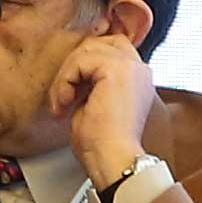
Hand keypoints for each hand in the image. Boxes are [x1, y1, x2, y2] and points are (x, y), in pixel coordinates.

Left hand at [52, 31, 155, 191]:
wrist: (112, 160)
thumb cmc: (103, 145)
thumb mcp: (95, 104)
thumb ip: (92, 82)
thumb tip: (75, 71)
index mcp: (137, 79)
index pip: (110, 48)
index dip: (84, 62)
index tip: (70, 90)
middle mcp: (139, 69)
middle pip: (98, 42)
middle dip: (75, 65)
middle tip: (65, 95)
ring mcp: (131, 66)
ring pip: (86, 49)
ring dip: (66, 76)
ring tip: (63, 103)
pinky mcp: (117, 68)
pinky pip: (80, 59)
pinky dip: (65, 81)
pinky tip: (66, 103)